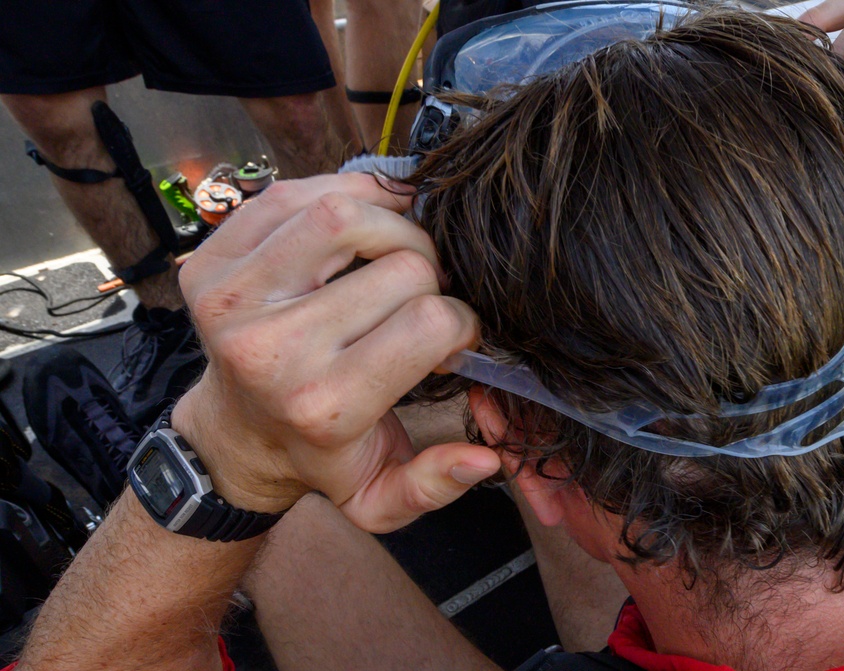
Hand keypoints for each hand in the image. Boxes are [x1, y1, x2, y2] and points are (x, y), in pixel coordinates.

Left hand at [173, 174, 499, 532]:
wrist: (234, 433)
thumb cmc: (318, 453)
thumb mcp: (377, 496)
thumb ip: (433, 485)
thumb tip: (485, 458)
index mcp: (324, 405)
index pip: (430, 322)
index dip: (460, 320)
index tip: (451, 336)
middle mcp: (272, 350)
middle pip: (400, 265)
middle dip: (432, 273)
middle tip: (424, 294)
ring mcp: (233, 299)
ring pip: (345, 214)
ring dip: (390, 224)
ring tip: (394, 252)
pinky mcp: (209, 263)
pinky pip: (292, 196)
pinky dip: (339, 198)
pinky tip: (357, 227)